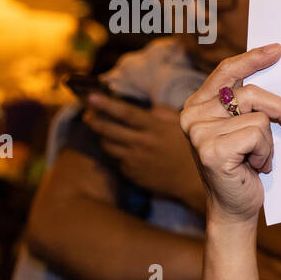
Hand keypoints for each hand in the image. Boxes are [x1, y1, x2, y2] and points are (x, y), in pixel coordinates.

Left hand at [83, 97, 204, 207]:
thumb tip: (149, 109)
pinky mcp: (132, 173)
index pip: (125, 113)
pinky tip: (124, 150)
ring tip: (103, 130)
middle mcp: (142, 144)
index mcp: (155, 129)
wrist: (192, 183)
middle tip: (88, 114)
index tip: (90, 96)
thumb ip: (163, 114)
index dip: (106, 104)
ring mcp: (135, 160)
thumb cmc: (188, 151)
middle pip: (108, 129)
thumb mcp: (182, 126)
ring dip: (102, 136)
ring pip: (108, 145)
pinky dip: (118, 153)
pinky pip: (118, 160)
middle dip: (94, 119)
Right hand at [179, 44, 280, 225]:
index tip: (278, 50)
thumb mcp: (245, 129)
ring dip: (269, 143)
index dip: (253, 59)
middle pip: (251, 93)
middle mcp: (192, 114)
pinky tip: (253, 168)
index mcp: (198, 104)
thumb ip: (250, 105)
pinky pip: (258, 135)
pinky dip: (265, 153)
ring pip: (259, 117)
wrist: (235, 208)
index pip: (227, 71)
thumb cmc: (244, 167)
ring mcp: (198, 132)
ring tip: (258, 159)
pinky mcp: (210, 149)